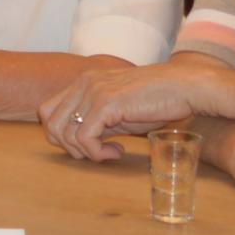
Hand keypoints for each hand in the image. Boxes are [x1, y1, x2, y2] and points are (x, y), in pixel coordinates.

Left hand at [42, 60, 234, 160]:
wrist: (185, 88)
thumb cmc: (157, 101)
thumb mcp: (119, 110)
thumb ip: (97, 121)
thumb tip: (80, 142)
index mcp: (84, 82)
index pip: (48, 111)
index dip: (61, 135)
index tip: (88, 145)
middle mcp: (84, 83)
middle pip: (51, 123)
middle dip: (69, 146)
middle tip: (97, 152)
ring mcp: (94, 91)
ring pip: (64, 133)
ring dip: (86, 152)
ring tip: (110, 153)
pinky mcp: (106, 103)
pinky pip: (84, 138)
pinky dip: (97, 153)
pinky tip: (118, 152)